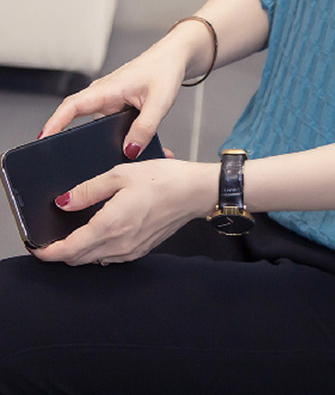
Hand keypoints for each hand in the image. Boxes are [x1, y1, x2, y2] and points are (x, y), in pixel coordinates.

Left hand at [32, 158, 217, 265]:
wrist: (196, 192)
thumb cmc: (166, 179)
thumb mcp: (122, 174)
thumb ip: (89, 189)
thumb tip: (64, 202)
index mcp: (110, 225)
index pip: (68, 250)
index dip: (48, 251)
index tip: (38, 247)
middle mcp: (119, 244)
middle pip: (78, 259)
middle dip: (61, 252)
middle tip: (52, 239)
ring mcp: (131, 250)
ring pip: (94, 260)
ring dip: (80, 252)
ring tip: (75, 235)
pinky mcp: (142, 249)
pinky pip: (111, 257)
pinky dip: (98, 251)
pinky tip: (102, 234)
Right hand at [39, 21, 210, 155]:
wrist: (174, 58)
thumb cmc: (165, 70)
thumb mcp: (159, 102)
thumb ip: (145, 127)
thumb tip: (130, 151)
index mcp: (107, 88)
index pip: (72, 106)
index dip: (54, 123)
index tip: (42, 140)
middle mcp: (103, 95)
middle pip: (78, 120)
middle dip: (71, 141)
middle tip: (68, 163)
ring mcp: (110, 102)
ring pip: (96, 126)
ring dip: (99, 141)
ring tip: (103, 160)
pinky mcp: (118, 107)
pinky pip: (110, 125)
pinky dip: (116, 137)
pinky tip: (126, 149)